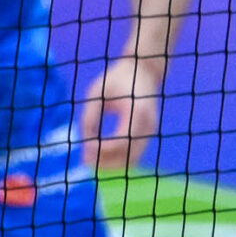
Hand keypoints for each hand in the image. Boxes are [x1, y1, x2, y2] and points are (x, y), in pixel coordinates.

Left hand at [79, 54, 163, 171]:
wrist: (142, 71)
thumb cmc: (116, 80)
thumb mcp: (97, 94)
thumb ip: (90, 118)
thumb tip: (85, 144)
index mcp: (137, 111)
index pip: (122, 141)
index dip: (103, 150)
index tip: (85, 149)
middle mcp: (148, 125)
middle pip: (130, 156)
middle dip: (107, 163)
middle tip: (85, 161)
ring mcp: (151, 131)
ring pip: (133, 160)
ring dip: (113, 165)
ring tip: (90, 160)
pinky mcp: (148, 134)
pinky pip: (135, 154)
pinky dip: (119, 159)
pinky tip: (100, 156)